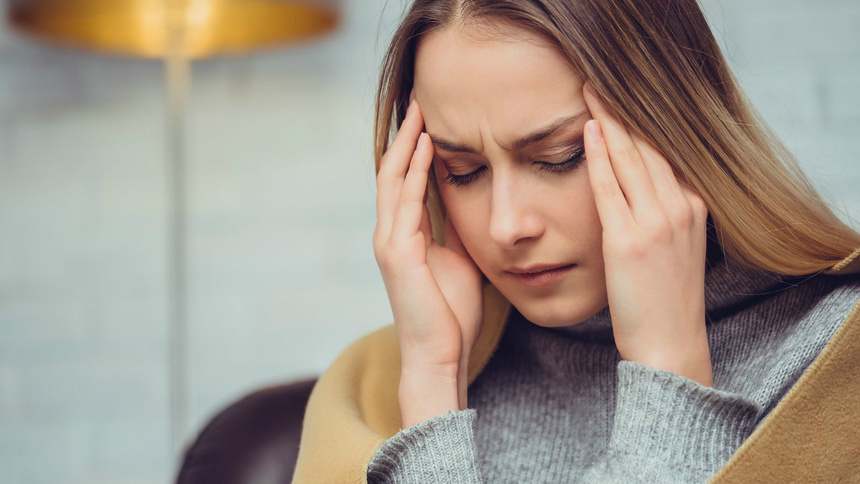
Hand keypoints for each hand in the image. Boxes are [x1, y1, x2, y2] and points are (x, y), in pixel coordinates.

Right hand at [372, 89, 484, 422]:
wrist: (440, 353)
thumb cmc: (452, 313)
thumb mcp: (460, 260)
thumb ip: (457, 231)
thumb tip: (472, 203)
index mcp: (405, 235)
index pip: (405, 181)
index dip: (414, 149)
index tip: (430, 120)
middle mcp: (390, 233)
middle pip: (393, 171)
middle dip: (406, 136)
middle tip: (420, 101)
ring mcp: (390, 242)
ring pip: (393, 179)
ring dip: (407, 144)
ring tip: (420, 112)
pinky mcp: (397, 253)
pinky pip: (405, 202)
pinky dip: (415, 172)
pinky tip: (429, 148)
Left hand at [582, 82, 712, 386]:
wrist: (669, 344)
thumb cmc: (664, 300)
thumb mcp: (675, 248)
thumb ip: (662, 213)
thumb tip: (638, 187)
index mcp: (693, 207)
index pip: (664, 152)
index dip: (641, 123)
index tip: (621, 99)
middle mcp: (680, 208)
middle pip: (649, 146)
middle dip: (623, 111)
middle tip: (600, 81)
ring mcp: (657, 223)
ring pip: (631, 159)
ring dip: (610, 121)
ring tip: (591, 92)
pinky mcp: (629, 240)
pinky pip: (611, 188)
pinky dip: (600, 156)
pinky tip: (590, 131)